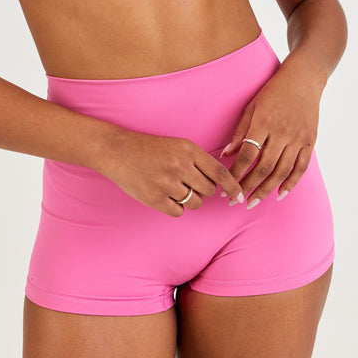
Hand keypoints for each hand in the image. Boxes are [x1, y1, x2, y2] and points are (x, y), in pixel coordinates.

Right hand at [103, 129, 244, 216]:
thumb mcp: (177, 146)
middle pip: (209, 190)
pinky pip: (179, 211)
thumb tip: (220, 183)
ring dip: (190, 199)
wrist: (118, 151)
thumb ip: (198, 161)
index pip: (219, 173)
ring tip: (174, 187)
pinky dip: (175, 206)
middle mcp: (180, 166)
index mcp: (188, 150)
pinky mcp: (155, 198)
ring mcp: (167, 183)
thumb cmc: (150, 149)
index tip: (239, 196)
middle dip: (203, 191)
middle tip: (189, 183)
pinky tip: (164, 195)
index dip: (233, 187)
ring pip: (195, 203)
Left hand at [221, 55, 323, 207]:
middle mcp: (282, 132)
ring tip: (253, 201)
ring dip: (266, 189)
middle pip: (264, 167)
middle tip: (235, 200)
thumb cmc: (273, 91)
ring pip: (282, 171)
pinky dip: (291, 183)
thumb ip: (240, 132)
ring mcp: (298, 138)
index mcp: (264, 122)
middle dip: (248, 186)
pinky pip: (301, 168)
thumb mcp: (252, 107)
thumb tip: (226, 155)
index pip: (248, 154)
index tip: (225, 184)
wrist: (303, 80)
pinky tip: (279, 194)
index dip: (236, 172)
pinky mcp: (310, 141)